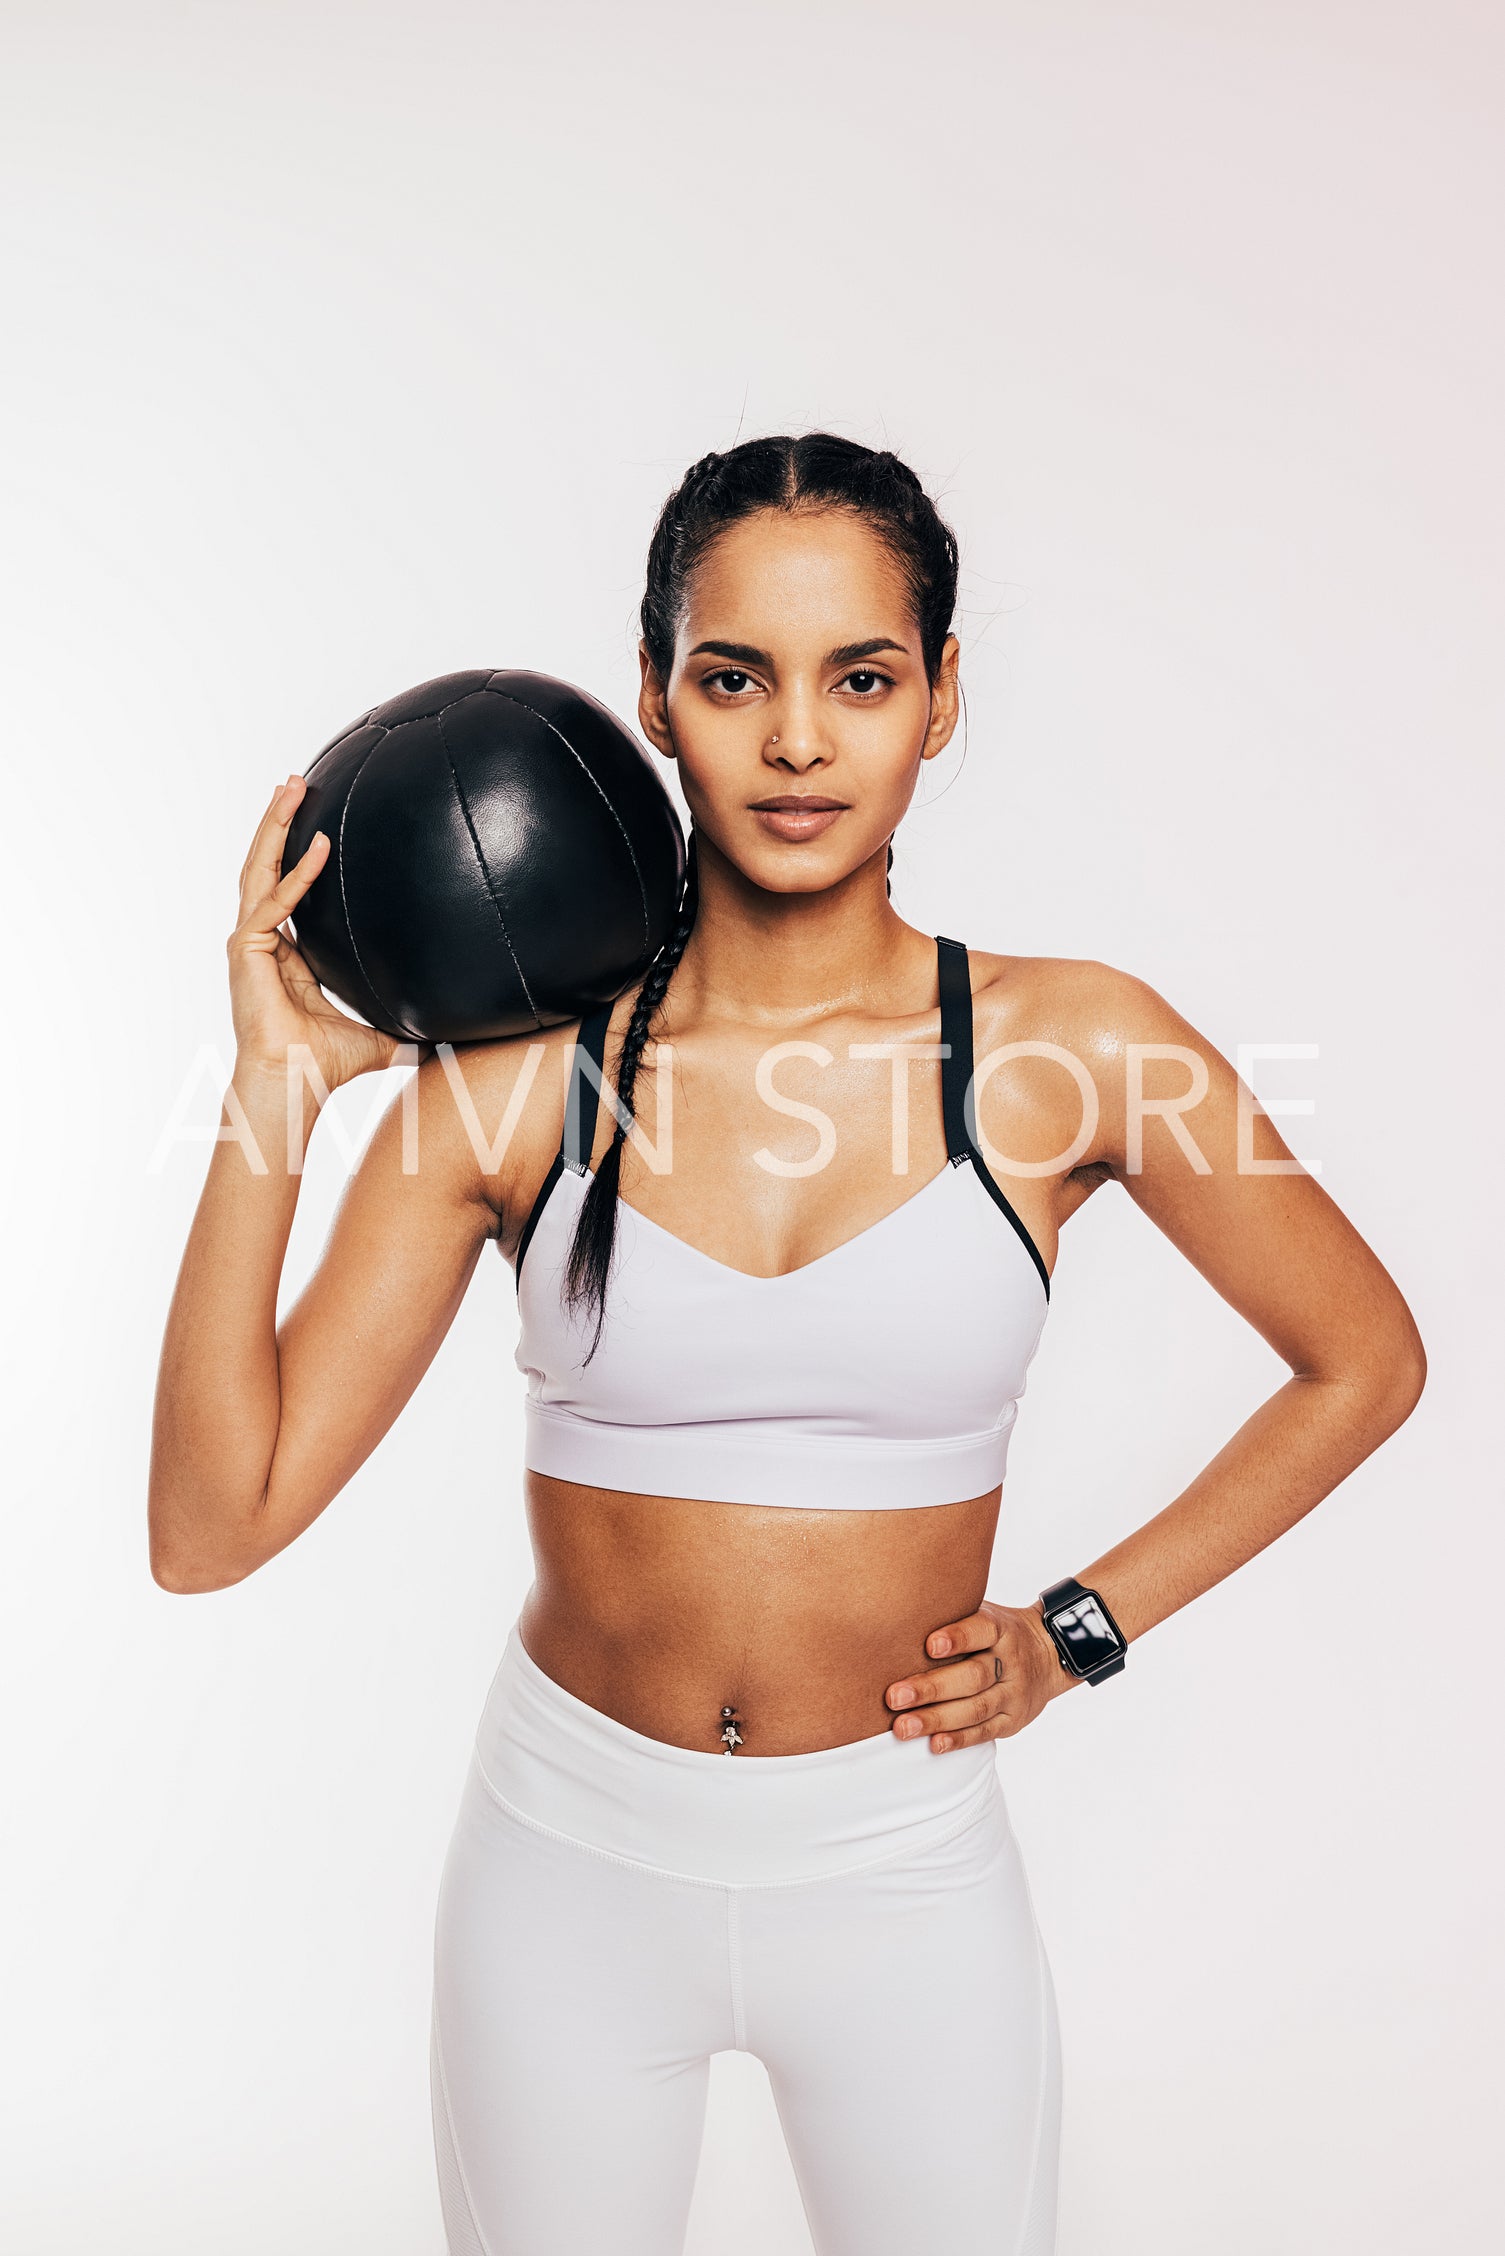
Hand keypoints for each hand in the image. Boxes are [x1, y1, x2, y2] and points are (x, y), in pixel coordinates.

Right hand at [228, 775, 406, 1093]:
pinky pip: (273, 903)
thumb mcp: (380, 1031)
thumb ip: (409, 1020)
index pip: (286, 887)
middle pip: (266, 866)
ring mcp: (250, 943)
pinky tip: (319, 849)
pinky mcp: (246, 951)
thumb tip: (457, 1030)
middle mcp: (263, 940)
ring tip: (289, 788)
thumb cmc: (327, 1065)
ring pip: (259, 870)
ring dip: (275, 827)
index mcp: (286, 952)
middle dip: (278, 821)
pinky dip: (295, 876)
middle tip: (293, 781)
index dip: (294, 851)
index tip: (315, 818)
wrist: (295, 1083)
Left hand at [884, 1600, 1069, 1751]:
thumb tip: (898, 1614)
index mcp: (1000, 1629)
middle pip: (972, 1676)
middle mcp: (1010, 1661)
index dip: (957, 1637)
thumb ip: (951, 1614)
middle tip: (894, 1697)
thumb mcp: (983, 1612)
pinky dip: (958, 1739)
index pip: (981, 1631)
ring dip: (937, 1719)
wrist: (1049, 1653)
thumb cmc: (994, 1631)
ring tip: (903, 1727)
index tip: (930, 1644)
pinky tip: (933, 1744)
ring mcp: (1014, 1694)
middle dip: (931, 1688)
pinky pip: (985, 1732)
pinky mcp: (1013, 1721)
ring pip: (975, 1709)